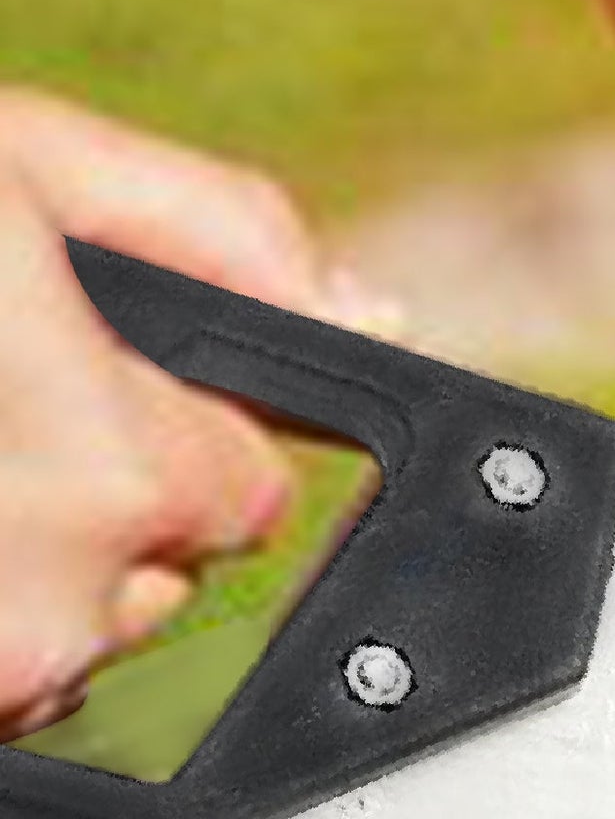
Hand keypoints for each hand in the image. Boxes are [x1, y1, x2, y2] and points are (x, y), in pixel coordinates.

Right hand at [0, 92, 344, 737]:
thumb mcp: (21, 173)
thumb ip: (224, 243)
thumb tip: (373, 327)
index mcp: (115, 471)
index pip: (238, 495)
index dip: (160, 428)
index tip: (73, 384)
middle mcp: (57, 612)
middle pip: (154, 580)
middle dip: (85, 503)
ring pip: (64, 645)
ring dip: (6, 575)